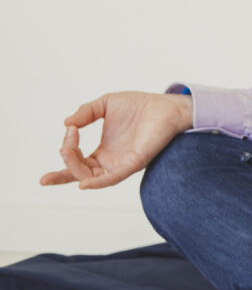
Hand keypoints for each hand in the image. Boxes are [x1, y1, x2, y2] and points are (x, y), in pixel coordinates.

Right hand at [40, 91, 193, 189]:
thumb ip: (84, 113)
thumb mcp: (104, 105)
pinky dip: (98, 183)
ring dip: (75, 167)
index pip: (78, 165)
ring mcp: (122, 163)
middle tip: (66, 143)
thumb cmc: (139, 106)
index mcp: (104, 151)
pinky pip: (114, 177)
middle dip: (67, 161)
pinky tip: (84, 184)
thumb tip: (67, 124)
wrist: (164, 105)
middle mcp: (112, 161)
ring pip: (92, 177)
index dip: (61, 171)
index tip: (48, 168)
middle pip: (81, 173)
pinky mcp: (134, 162)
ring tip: (68, 149)